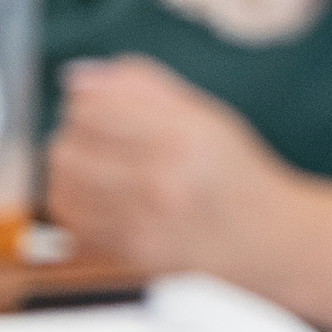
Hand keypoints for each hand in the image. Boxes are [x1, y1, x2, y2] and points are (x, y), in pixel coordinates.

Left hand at [44, 54, 305, 278]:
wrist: (267, 240)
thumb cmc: (234, 173)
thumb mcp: (204, 114)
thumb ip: (142, 86)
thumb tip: (77, 78)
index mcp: (183, 136)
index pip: (92, 108)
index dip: (86, 103)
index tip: (100, 108)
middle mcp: (163, 181)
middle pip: (68, 147)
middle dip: (75, 138)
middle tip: (97, 139)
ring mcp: (147, 222)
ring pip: (64, 186)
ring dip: (71, 171)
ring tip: (97, 168)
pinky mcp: (135, 252)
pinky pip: (74, 221)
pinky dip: (76, 203)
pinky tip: (101, 197)